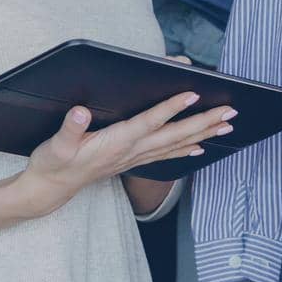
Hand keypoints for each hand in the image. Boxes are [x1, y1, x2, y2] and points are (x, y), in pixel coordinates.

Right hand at [8, 85, 234, 218]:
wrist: (51, 189)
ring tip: (227, 125)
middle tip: (230, 112)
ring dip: (203, 133)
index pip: (149, 122)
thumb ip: (69, 129)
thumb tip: (80, 111)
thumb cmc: (54, 164)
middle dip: (203, 122)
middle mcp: (132, 151)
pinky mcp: (134, 161)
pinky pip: (168, 154)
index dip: (171, 108)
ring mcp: (135, 158)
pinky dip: (188, 148)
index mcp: (116, 142)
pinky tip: (203, 145)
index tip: (192, 93)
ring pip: (177, 144)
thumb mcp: (56, 145)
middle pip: (175, 135)